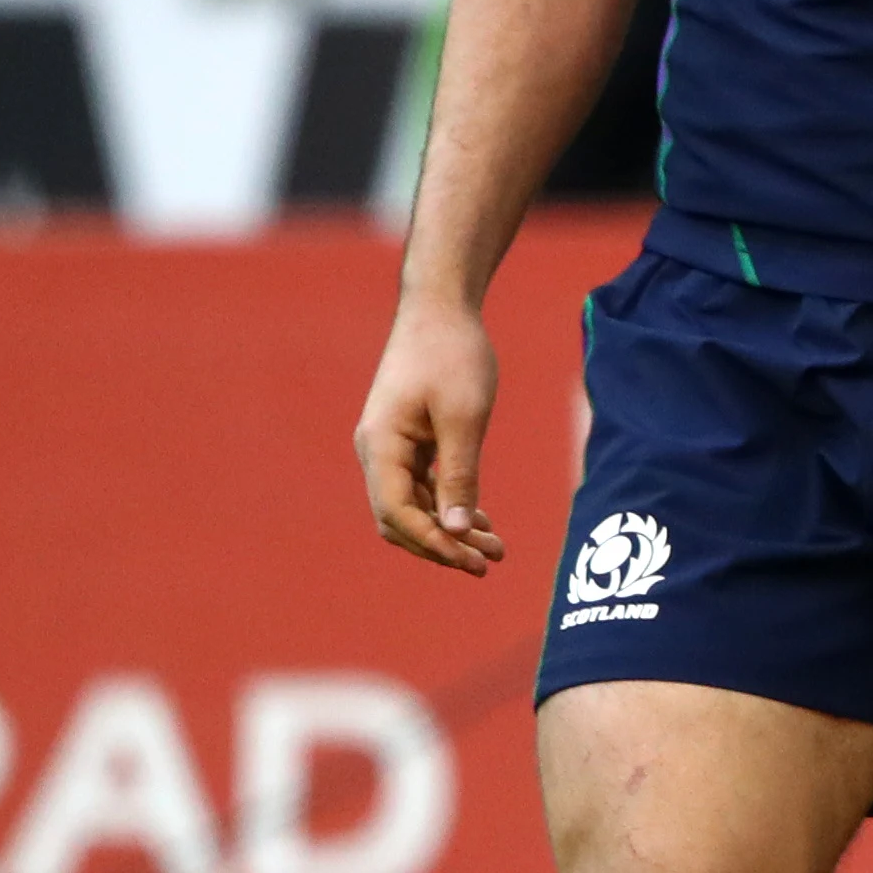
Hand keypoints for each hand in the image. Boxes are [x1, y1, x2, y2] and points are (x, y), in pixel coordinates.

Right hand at [356, 297, 508, 574]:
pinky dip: (448, 506)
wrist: (442, 309)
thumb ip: (459, 474)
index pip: (399, 514)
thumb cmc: (453, 355)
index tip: (474, 562)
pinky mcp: (408, 441)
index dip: (435, 544)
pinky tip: (481, 521)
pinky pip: (422, 487)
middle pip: (401, 519)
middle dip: (442, 545)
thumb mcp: (465, 417)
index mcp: (381, 446)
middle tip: (489, 563)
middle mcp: (377, 451)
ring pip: (414, 506)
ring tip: (495, 549)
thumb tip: (453, 531)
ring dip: (450, 529)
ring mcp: (390, 447)